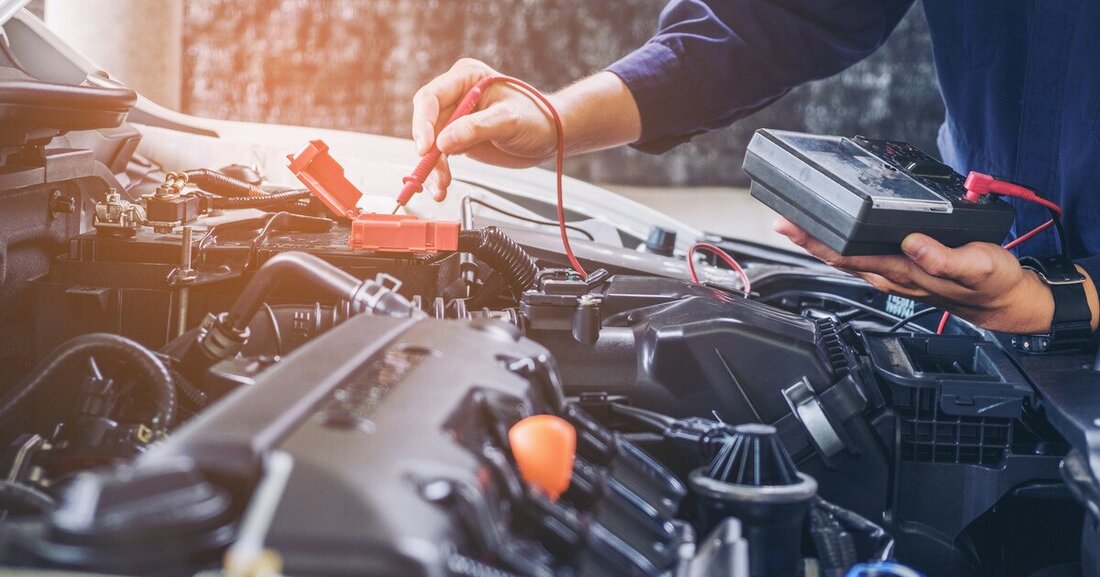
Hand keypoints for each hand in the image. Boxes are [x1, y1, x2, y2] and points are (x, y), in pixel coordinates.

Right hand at [411, 59, 558, 197]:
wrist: (549, 136)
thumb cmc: (536, 118)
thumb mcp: (509, 120)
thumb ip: (476, 128)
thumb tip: (443, 142)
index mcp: (466, 77)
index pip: (431, 97)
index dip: (424, 123)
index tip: (426, 147)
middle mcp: (456, 95)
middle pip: (427, 123)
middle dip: (428, 150)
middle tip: (435, 171)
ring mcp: (456, 118)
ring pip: (431, 144)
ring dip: (432, 167)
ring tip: (441, 186)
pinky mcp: (458, 139)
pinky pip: (440, 156)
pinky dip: (439, 172)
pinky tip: (441, 185)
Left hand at [774, 218, 1062, 332]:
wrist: (1005, 303)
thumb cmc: (994, 284)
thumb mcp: (979, 267)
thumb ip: (944, 258)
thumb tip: (912, 242)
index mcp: (906, 271)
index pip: (852, 255)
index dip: (820, 241)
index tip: (795, 225)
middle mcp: (893, 275)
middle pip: (841, 257)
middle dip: (809, 240)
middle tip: (781, 220)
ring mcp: (895, 274)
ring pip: (849, 259)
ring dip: (821, 243)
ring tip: (797, 225)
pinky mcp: (902, 270)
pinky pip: (864, 259)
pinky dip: (843, 246)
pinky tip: (834, 237)